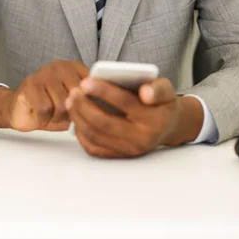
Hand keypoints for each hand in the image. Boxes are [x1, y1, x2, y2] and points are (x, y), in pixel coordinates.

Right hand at [0, 60, 88, 131]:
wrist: (19, 110)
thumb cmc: (50, 108)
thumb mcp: (73, 105)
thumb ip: (87, 103)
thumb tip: (102, 109)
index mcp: (75, 67)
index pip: (91, 87)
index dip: (88, 105)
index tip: (84, 112)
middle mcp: (60, 66)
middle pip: (77, 97)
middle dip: (71, 113)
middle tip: (62, 116)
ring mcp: (44, 72)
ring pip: (62, 104)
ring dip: (56, 118)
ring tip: (50, 115)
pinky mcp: (30, 83)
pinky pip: (45, 108)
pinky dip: (43, 119)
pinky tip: (40, 115)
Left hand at [65, 77, 203, 157]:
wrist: (167, 125)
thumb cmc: (160, 102)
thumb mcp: (165, 89)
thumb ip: (158, 88)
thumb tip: (145, 93)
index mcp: (154, 119)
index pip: (125, 103)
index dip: (103, 91)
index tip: (85, 81)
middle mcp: (142, 138)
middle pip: (105, 123)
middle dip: (84, 106)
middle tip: (73, 91)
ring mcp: (129, 150)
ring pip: (96, 136)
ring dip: (79, 118)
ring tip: (71, 100)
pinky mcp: (119, 156)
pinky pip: (94, 147)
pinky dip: (81, 133)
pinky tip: (76, 117)